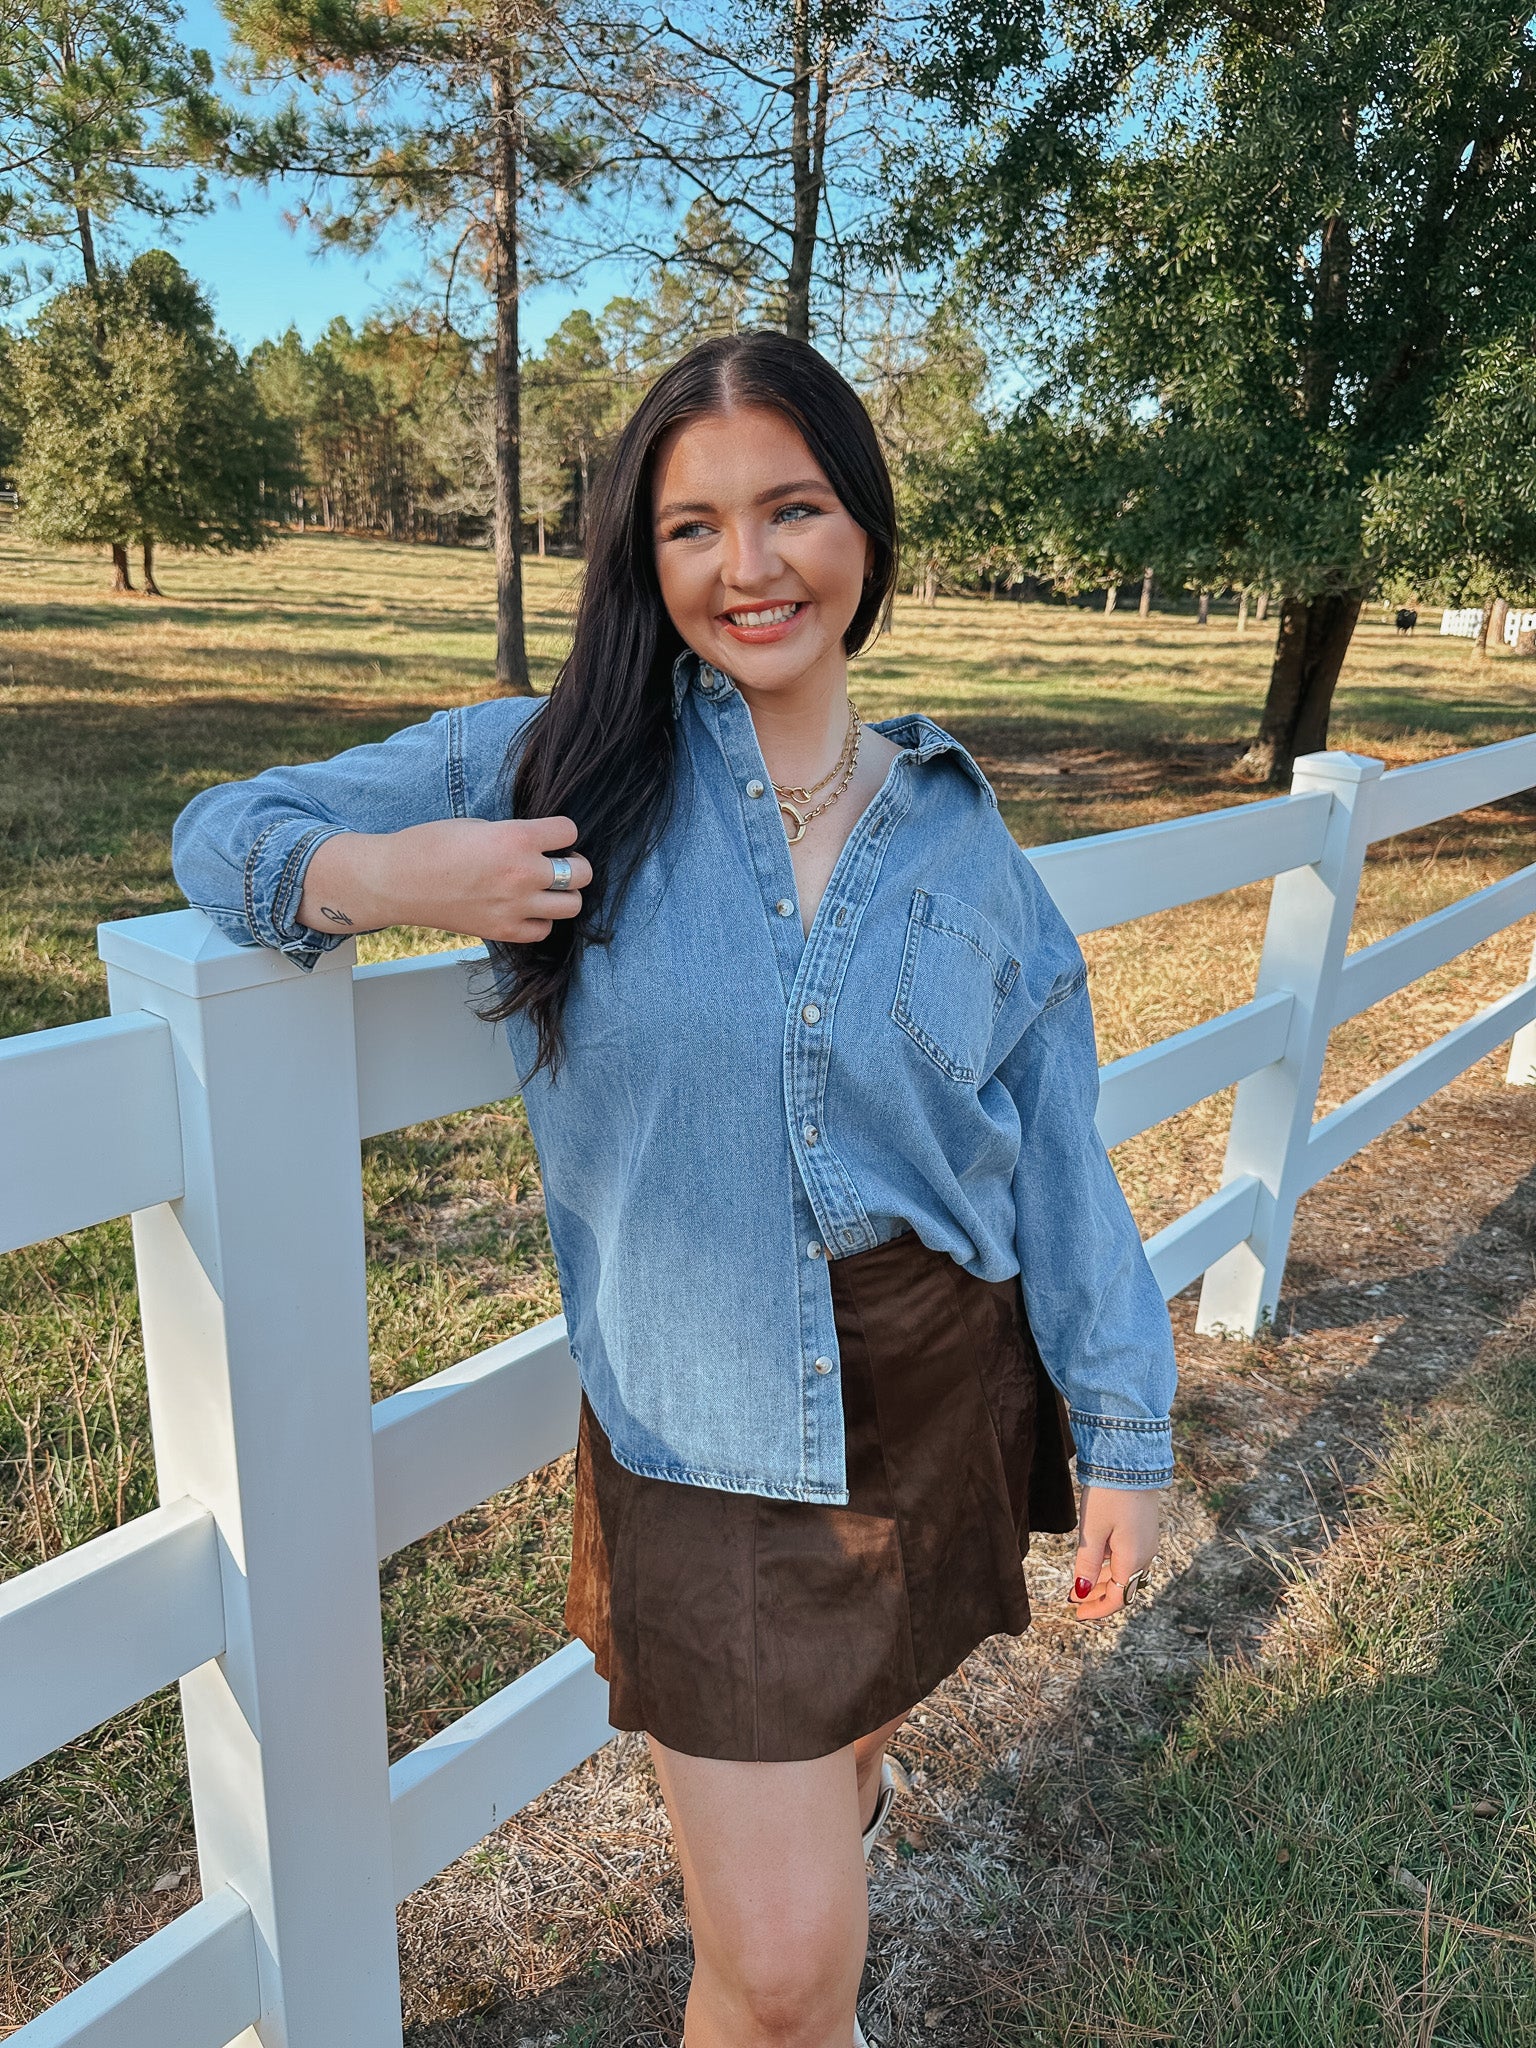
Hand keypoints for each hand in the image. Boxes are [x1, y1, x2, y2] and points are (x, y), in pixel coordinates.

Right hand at [298, 816, 592, 944]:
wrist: (397, 881)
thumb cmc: (430, 846)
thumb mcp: (480, 825)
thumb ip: (516, 836)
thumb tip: (541, 845)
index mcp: (516, 838)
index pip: (569, 831)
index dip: (562, 832)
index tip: (552, 835)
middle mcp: (523, 874)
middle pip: (582, 874)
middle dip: (574, 864)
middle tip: (558, 862)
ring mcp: (515, 907)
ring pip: (572, 905)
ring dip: (564, 894)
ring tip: (545, 887)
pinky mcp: (503, 931)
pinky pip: (543, 930)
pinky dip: (540, 920)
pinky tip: (525, 908)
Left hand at [1068, 1484, 1160, 1621]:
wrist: (1131, 1460)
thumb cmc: (1109, 1494)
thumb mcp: (1092, 1531)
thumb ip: (1087, 1564)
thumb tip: (1081, 1593)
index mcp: (1133, 1559)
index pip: (1118, 1598)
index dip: (1097, 1609)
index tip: (1077, 1614)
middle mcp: (1145, 1554)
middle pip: (1123, 1587)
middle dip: (1098, 1596)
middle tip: (1073, 1599)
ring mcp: (1147, 1541)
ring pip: (1125, 1572)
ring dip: (1104, 1581)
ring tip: (1080, 1582)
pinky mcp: (1144, 1529)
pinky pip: (1129, 1557)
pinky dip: (1111, 1565)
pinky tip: (1095, 1559)